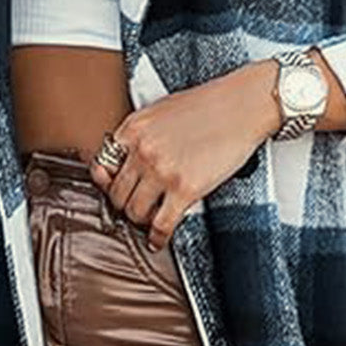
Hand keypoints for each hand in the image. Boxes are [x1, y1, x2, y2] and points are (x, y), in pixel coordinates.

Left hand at [88, 61, 278, 248]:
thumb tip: (130, 159)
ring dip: (141, 221)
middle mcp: (142, 150)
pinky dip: (157, 238)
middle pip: (116, 194)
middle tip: (135, 208)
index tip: (114, 190)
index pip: (102, 165)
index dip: (108, 183)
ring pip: (134, 212)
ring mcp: (162, 171)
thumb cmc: (210, 105)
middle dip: (124, 205)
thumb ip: (141, 134)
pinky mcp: (185, 189)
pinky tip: (158, 240)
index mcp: (133, 129)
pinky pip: (161, 225)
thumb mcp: (161, 110)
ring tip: (149, 221)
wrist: (243, 106)